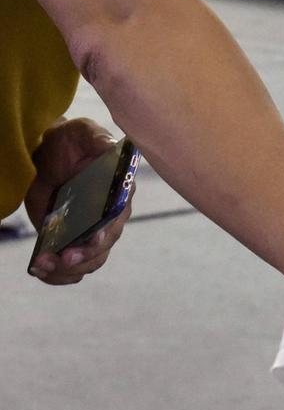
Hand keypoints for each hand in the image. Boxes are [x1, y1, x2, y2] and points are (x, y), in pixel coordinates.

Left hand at [25, 119, 132, 284]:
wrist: (48, 154)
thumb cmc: (71, 141)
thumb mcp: (84, 134)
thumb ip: (98, 141)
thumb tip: (109, 147)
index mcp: (118, 196)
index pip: (117, 220)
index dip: (107, 232)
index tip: (95, 238)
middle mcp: (107, 220)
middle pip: (102, 249)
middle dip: (82, 257)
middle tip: (61, 257)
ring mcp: (87, 234)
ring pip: (87, 264)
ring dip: (65, 270)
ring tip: (41, 265)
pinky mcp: (68, 242)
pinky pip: (70, 270)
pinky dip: (56, 276)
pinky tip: (40, 270)